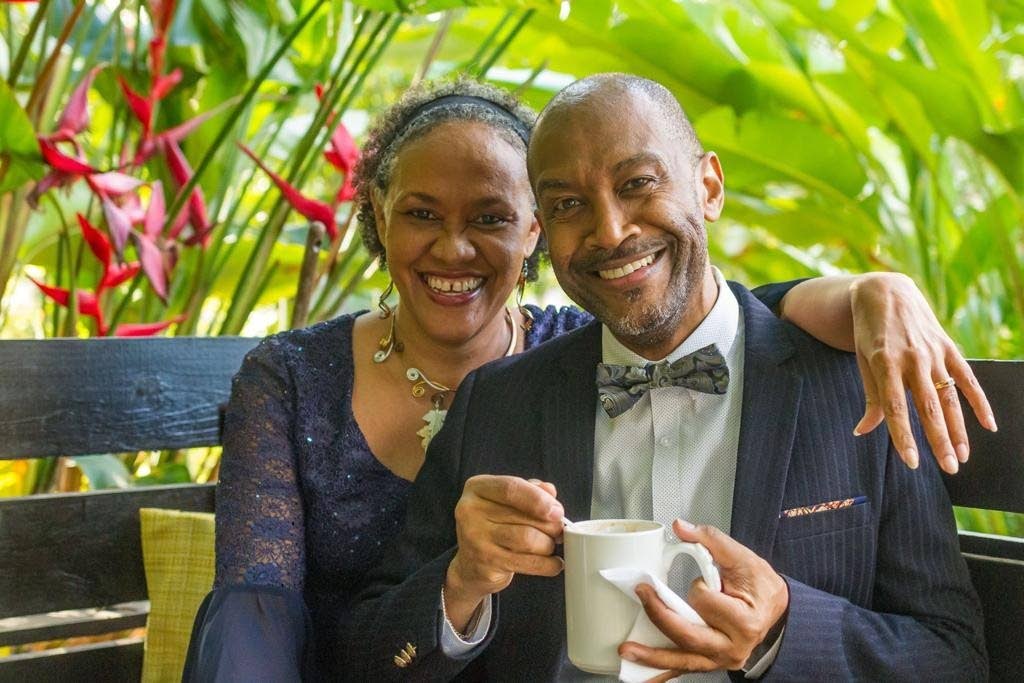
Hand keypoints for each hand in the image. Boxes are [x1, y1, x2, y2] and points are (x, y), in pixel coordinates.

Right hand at [444, 475, 563, 629]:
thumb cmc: (494, 525)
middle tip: (558, 530)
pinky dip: (548, 564)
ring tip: (550, 545)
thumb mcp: (507, 500)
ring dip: (548, 544)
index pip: (511, 488)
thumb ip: (529, 490)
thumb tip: (550, 491)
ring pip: (528, 540)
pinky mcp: (486, 565)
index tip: (557, 511)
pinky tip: (553, 563)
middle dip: (550, 525)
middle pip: (524, 516)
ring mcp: (476, 540)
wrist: (470, 565)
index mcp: (477, 488)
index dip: (539, 499)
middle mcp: (471, 512)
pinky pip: (528, 563)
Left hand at [619, 520, 787, 676]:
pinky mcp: (711, 662)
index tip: (706, 580)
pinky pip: (684, 668)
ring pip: (683, 661)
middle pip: (688, 636)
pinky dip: (663, 672)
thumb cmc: (761, 584)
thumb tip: (680, 527)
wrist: (775, 606)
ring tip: (628, 650)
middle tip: (642, 596)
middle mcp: (734, 646)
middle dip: (660, 617)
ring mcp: (722, 659)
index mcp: (745, 621)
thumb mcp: (741, 557)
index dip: (699, 588)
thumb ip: (710, 539)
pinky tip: (645, 675)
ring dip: (653, 658)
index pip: (705, 603)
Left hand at [849, 273, 996, 473]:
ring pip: (950, 398)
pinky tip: (989, 425)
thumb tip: (863, 431)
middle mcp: (912, 360)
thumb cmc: (869, 332)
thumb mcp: (863, 361)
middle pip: (928, 408)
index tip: (911, 462)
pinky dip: (979, 401)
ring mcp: (934, 353)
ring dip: (959, 429)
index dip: (904, 437)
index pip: (896, 408)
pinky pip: (968, 378)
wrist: (885, 292)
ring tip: (962, 455)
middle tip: (950, 469)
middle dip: (939, 441)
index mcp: (885, 364)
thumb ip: (871, 397)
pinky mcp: (949, 347)